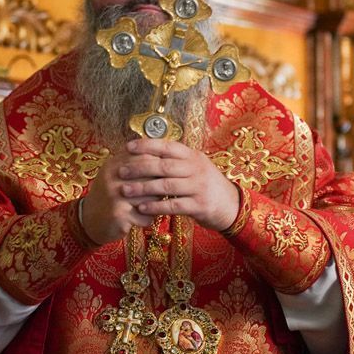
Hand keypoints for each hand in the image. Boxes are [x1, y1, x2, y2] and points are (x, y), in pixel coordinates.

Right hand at [80, 149, 152, 244]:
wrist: (89, 220)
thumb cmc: (109, 195)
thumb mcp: (115, 174)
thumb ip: (133, 163)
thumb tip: (161, 153)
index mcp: (113, 165)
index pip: (145, 157)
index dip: (159, 166)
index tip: (163, 175)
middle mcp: (113, 178)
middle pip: (151, 178)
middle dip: (159, 187)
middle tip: (158, 194)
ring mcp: (115, 196)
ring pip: (152, 198)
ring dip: (154, 205)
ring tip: (147, 207)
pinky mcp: (118, 214)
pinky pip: (145, 216)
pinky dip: (146, 219)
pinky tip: (138, 218)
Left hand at [116, 138, 238, 231]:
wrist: (232, 205)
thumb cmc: (206, 185)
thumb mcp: (196, 167)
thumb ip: (176, 160)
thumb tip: (148, 150)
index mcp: (193, 156)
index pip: (167, 146)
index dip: (147, 145)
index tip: (128, 146)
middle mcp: (197, 169)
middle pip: (164, 165)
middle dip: (140, 167)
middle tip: (121, 171)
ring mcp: (199, 187)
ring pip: (166, 185)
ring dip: (143, 188)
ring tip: (125, 190)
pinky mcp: (200, 206)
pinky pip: (173, 205)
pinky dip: (156, 206)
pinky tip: (141, 207)